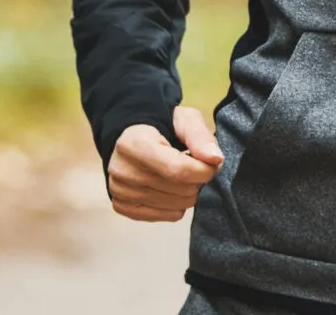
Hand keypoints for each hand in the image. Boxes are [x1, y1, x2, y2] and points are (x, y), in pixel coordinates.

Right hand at [107, 106, 223, 221]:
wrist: (130, 137)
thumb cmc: (162, 127)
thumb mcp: (184, 120)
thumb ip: (200, 136)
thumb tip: (216, 159)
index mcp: (134, 144)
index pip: (178, 170)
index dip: (204, 170)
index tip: (212, 163)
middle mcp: (122, 171)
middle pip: (180, 190)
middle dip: (197, 180)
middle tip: (194, 166)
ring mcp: (120, 192)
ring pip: (177, 205)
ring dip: (188, 192)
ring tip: (181, 175)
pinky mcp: (123, 207)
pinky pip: (168, 215)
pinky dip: (176, 204)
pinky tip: (170, 187)